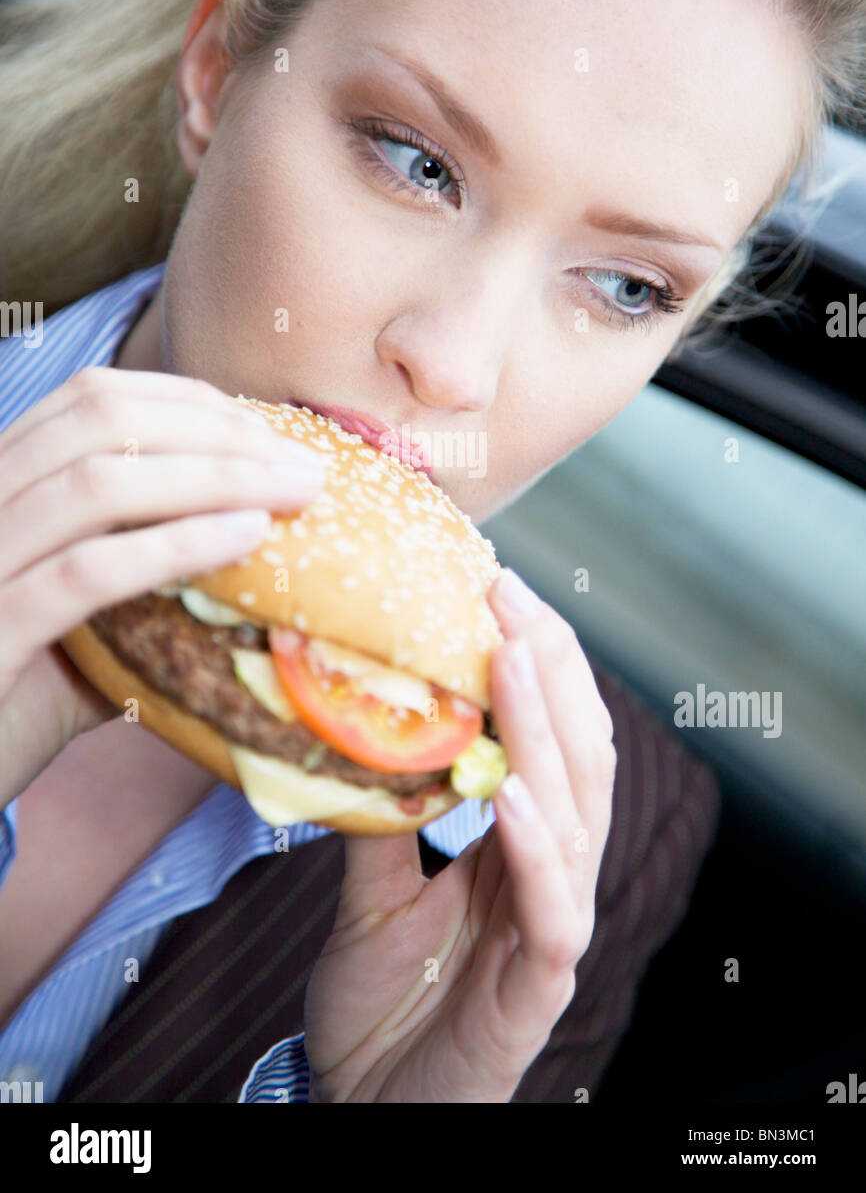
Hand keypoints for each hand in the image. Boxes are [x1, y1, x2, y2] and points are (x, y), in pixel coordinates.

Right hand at [0, 366, 326, 803]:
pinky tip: (245, 538)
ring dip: (215, 478)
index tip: (270, 436)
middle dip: (218, 434)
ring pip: (97, 486)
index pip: (91, 399)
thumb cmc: (23, 697)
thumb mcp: (91, 618)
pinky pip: (85, 573)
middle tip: (303, 468)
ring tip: (294, 494)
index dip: (190, 404)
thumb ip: (155, 572)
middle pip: (101, 423)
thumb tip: (266, 538)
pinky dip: (175, 545)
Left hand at [302, 567, 616, 1101]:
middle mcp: (551, 878)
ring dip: (545, 730)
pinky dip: (535, 847)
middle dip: (549, 669)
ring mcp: (551, 932)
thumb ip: (383, 820)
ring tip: (514, 654)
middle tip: (509, 592)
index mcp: (521, 849)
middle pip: (577, 757)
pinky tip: (513, 791)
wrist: (369, 1114)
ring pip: (574, 816)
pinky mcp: (539, 989)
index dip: (534, 664)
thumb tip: (355, 732)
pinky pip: (552, 910)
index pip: (548, 739)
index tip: (495, 588)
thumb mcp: (371, 895)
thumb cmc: (383, 1010)